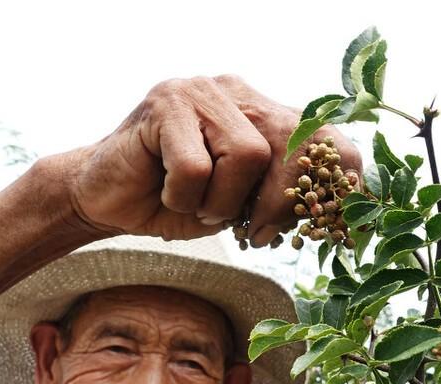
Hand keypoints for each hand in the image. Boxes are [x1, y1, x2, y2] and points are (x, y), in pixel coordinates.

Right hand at [62, 75, 361, 244]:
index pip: (325, 135)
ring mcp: (200, 91)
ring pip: (247, 153)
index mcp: (264, 112)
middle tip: (256, 234)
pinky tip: (166, 192)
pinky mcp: (164, 104)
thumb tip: (328, 215)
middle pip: (292, 140)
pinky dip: (184, 197)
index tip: (321, 225)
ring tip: (199, 207)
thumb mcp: (240, 206)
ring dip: (223, 201)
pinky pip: (196, 167)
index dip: (334, 181)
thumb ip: (280, 198)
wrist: (106, 198)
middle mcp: (238, 93)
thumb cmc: (176, 203)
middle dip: (280, 200)